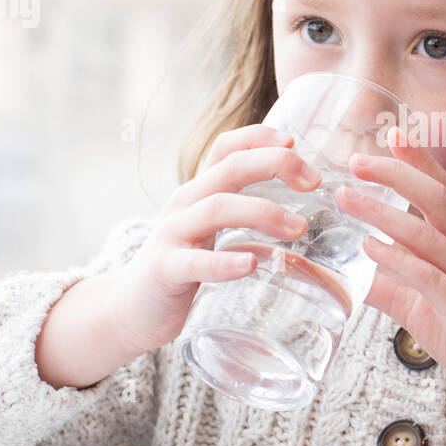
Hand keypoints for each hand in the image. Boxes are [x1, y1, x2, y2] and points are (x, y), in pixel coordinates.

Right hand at [106, 123, 320, 354]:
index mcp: (199, 191)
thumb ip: (242, 212)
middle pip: (230, 169)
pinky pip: (195, 262)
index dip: (259, 136)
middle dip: (274, 165)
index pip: (226, 147)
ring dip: (262, 212)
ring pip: (217, 209)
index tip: (294, 142)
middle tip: (313, 181)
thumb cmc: (183, 265)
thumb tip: (299, 207)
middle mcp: (185, 203)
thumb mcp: (210, 229)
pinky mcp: (165, 269)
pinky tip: (250, 265)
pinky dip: (224, 262)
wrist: (132, 308)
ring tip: (297, 228)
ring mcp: (172, 234)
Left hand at [335, 125, 445, 418]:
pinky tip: (369, 248)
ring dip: (384, 212)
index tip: (394, 133)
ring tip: (347, 197)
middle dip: (398, 173)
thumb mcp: (421, 308)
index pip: (445, 192)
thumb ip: (389, 284)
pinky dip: (397, 259)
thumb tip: (348, 270)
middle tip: (358, 159)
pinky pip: (429, 278)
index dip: (421, 160)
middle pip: (438, 200)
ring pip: (429, 235)